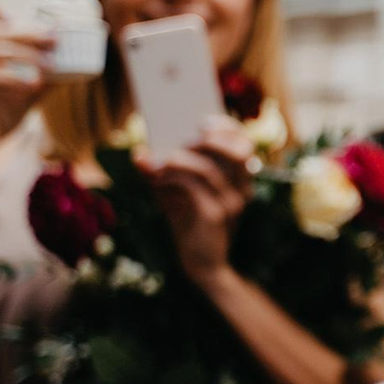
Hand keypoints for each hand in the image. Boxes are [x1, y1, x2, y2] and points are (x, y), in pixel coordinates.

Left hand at [140, 119, 255, 285]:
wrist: (202, 263)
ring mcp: (231, 202)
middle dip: (211, 139)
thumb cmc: (190, 222)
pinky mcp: (215, 216)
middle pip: (239, 151)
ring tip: (160, 159)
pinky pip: (194, 189)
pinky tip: (156, 179)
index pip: (244, 143)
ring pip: (209, 170)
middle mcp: (242, 188)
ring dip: (180, 159)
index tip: (202, 120)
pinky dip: (173, 178)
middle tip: (185, 137)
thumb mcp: (175, 192)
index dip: (227, 127)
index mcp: (239, 178)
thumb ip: (161, 171)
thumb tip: (139, 153)